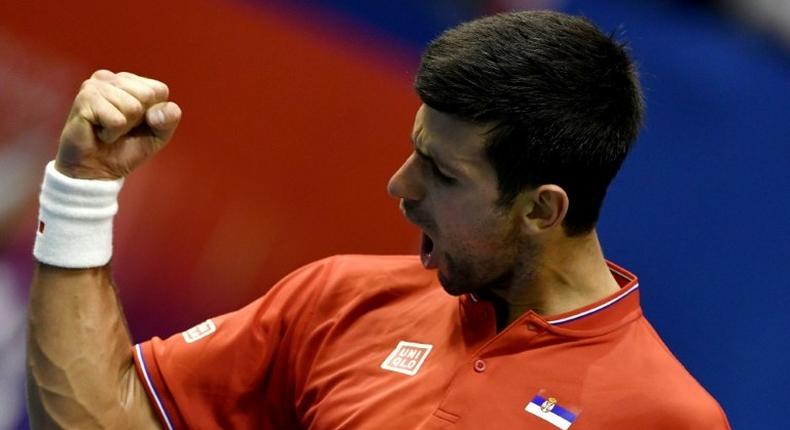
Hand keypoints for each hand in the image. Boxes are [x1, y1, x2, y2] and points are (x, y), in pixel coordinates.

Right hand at [56, 70, 181, 178]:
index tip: (137, 123)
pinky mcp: (85, 100)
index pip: (159, 90)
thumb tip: (157, 113)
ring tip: (109, 129)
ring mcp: (94, 86)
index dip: (155, 114)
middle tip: (121, 127)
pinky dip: (112, 134)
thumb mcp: (159, 133)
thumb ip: (170, 118)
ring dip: (124, 128)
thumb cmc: (127, 148)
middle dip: (138, 119)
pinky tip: (99, 133)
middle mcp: (110, 78)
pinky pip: (117, 120)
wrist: (97, 170)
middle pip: (147, 95)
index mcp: (129, 81)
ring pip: (132, 107)